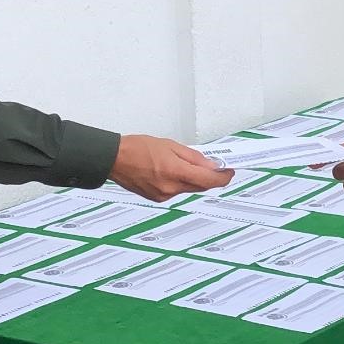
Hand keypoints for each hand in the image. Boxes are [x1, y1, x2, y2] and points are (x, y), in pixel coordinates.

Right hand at [110, 135, 233, 200]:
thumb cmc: (137, 148)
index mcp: (175, 172)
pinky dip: (180, 182)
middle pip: (201, 186)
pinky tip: (174, 171)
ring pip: (189, 189)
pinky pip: (176, 191)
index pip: (209, 181)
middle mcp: (171, 188)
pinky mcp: (157, 198)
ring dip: (193, 179)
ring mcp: (164, 195)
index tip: (230, 171)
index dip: (224, 177)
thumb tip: (211, 165)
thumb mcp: (170, 145)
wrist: (114, 159)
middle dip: (210, 177)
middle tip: (216, 166)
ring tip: (189, 165)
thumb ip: (194, 158)